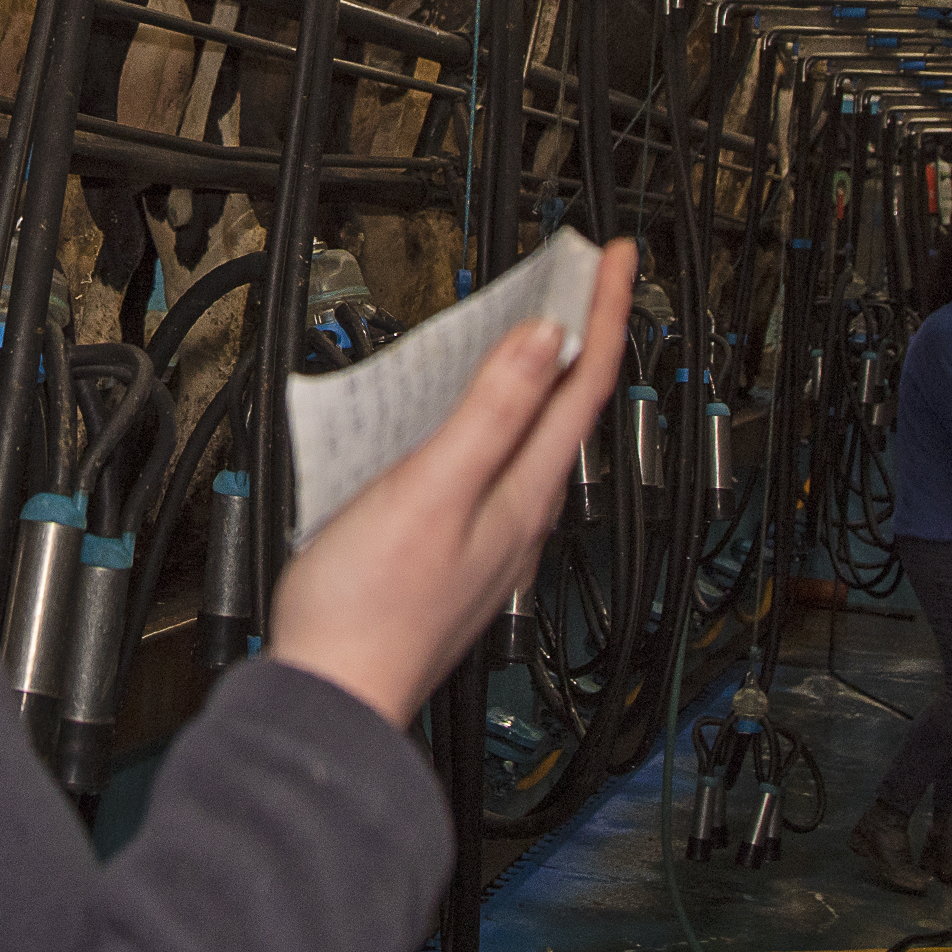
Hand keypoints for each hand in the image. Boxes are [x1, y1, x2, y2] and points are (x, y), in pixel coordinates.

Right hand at [265, 239, 637, 728]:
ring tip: (538, 324)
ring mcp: (489, 535)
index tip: (620, 257)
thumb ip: (490, 412)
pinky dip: (494, 414)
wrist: (331, 694)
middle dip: (582, 332)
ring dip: (539, 371)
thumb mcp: (431, 488)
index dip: (608, 311)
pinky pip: (493, 462)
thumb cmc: (370, 606)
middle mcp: (520, 515)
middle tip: (587, 276)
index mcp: (525, 495)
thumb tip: (545, 340)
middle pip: (568, 406)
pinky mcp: (453, 549)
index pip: (586, 385)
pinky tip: (465, 411)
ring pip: (532, 435)